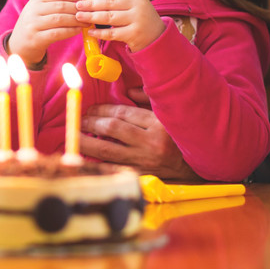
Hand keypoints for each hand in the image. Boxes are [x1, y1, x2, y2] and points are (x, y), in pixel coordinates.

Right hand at [9, 0, 82, 65]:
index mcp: (36, 1)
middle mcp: (33, 11)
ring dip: (76, 20)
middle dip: (78, 8)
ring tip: (87, 22)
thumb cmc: (35, 27)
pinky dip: (70, 31)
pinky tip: (78, 31)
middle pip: (60, 6)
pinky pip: (57, 33)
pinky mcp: (36, 39)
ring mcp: (33, 25)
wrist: (18, 46)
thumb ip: (55, 5)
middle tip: (90, 11)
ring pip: (59, 19)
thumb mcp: (40, 11)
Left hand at [76, 0, 164, 51]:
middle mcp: (138, 6)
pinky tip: (90, 32)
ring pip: (109, 17)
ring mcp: (137, 20)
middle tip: (77, 6)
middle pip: (109, 3)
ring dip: (92, 17)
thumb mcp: (133, 7)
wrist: (158, 38)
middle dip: (91, 4)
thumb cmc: (140, 21)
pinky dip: (100, 33)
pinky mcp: (135, 34)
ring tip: (79, 17)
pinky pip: (113, 33)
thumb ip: (117, 2)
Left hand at [79, 102, 199, 180]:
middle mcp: (151, 143)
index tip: (90, 109)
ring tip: (74, 137)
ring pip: (108, 151)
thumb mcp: (168, 113)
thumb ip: (148, 99)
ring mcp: (145, 161)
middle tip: (79, 120)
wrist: (195, 166)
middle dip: (91, 124)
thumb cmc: (179, 135)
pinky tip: (85, 160)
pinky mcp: (141, 176)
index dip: (102, 110)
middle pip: (112, 130)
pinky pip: (114, 169)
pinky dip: (97, 165)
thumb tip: (126, 92)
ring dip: (87, 143)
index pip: (123, 114)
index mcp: (158, 123)